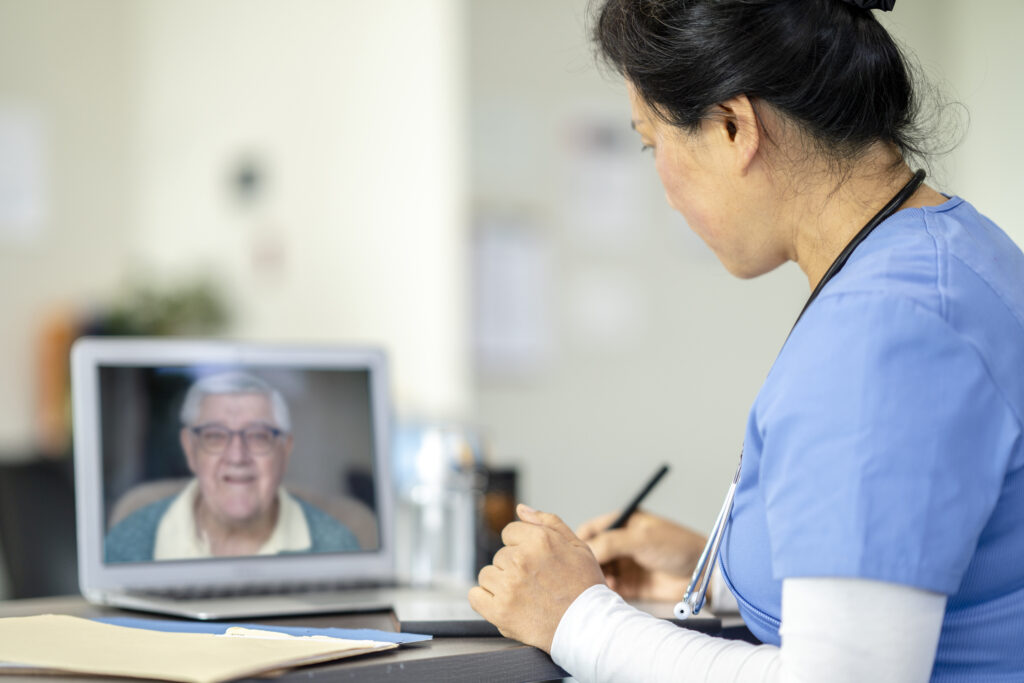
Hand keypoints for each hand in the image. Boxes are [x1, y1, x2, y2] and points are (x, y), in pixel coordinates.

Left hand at [468, 504, 605, 652]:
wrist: (590, 627)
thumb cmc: (586, 587)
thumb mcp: (578, 546)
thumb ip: (548, 522)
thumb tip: (521, 509)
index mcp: (539, 540)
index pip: (509, 532)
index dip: (522, 546)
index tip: (533, 562)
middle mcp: (521, 560)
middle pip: (500, 555)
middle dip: (514, 567)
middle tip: (535, 583)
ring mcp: (509, 586)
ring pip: (487, 574)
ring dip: (500, 583)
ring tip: (524, 595)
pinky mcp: (500, 611)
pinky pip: (476, 596)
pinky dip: (485, 600)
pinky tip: (505, 604)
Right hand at [576, 510, 705, 601]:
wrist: (702, 575)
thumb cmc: (679, 546)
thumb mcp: (642, 538)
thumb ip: (611, 542)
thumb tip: (586, 551)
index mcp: (623, 523)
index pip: (591, 529)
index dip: (579, 539)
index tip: (574, 551)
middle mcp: (621, 543)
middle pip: (592, 551)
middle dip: (587, 560)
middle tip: (588, 568)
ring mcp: (625, 564)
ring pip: (598, 570)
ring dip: (596, 575)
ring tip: (603, 579)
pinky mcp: (631, 585)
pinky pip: (610, 587)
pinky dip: (606, 588)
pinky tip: (611, 589)